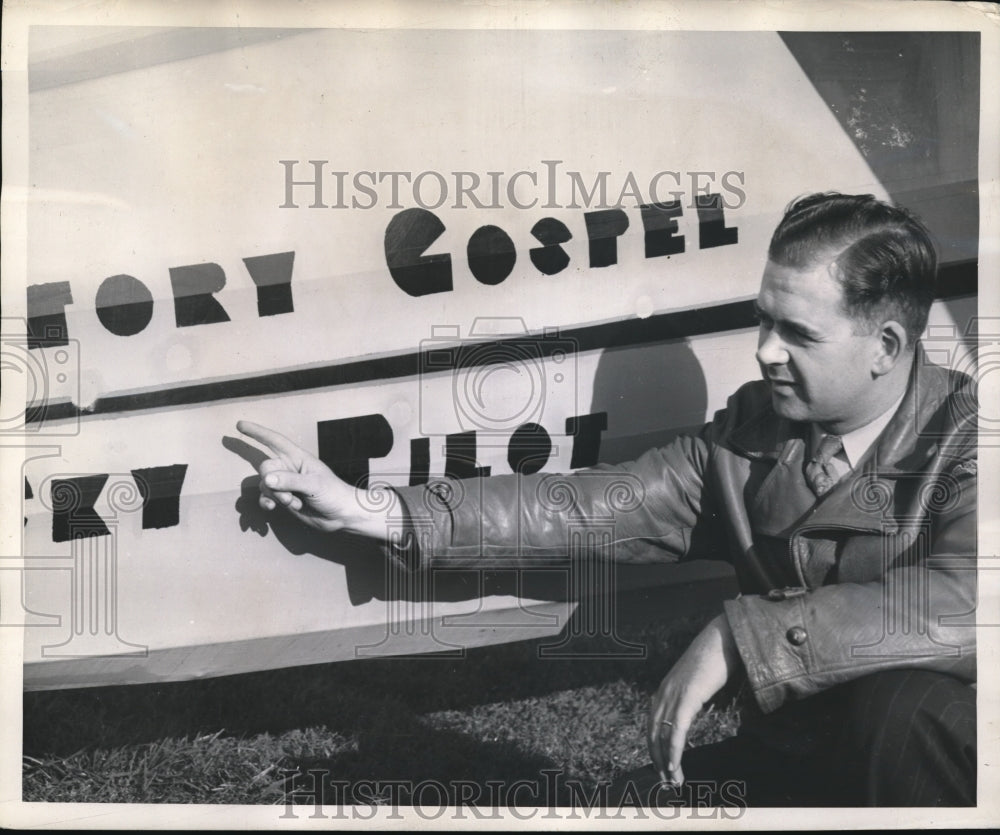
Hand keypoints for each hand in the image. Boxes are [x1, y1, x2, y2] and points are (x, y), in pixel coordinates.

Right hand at [237, 420, 385, 536]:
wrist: (341, 515)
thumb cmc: (333, 494)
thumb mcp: (314, 485)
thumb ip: (290, 481)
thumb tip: (266, 479)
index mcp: (298, 457)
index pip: (274, 440)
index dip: (257, 432)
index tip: (239, 424)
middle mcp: (289, 468)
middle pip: (265, 468)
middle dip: (273, 483)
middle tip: (291, 496)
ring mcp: (285, 484)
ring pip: (264, 485)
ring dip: (275, 497)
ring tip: (293, 503)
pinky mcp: (283, 499)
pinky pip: (264, 498)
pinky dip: (265, 504)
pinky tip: (271, 509)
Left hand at [647, 613, 739, 785]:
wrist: (724, 638)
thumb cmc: (716, 660)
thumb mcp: (697, 682)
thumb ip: (691, 697)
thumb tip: (695, 711)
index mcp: (664, 690)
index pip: (653, 726)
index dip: (656, 748)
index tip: (662, 767)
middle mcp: (664, 693)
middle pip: (654, 734)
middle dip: (658, 760)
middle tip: (665, 781)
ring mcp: (674, 694)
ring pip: (663, 736)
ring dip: (667, 761)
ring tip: (673, 780)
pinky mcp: (687, 697)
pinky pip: (677, 730)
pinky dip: (675, 751)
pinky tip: (676, 766)